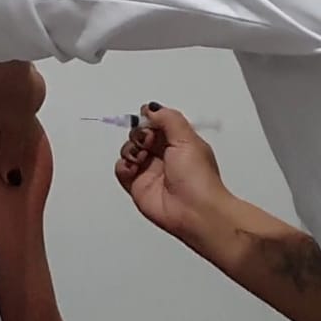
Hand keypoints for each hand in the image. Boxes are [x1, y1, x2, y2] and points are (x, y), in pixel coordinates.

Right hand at [114, 103, 232, 246]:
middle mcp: (163, 155)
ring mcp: (149, 170)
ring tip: (142, 157)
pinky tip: (133, 167)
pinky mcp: (137, 185)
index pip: (157, 122)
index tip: (147, 119)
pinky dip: (123, 165)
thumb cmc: (198, 179)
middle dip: (139, 133)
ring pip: (128, 149)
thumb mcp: (187, 138)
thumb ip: (168, 118)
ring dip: (131, 149)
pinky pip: (121, 169)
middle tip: (148, 141)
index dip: (149, 119)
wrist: (194, 211)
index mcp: (178, 141)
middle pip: (139, 134)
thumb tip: (150, 109)